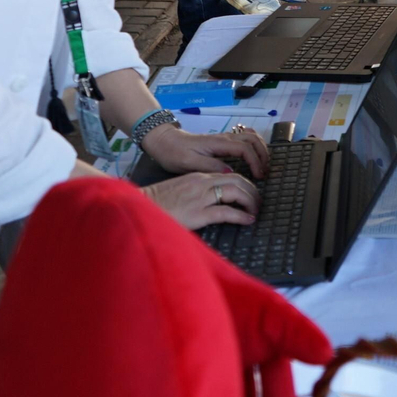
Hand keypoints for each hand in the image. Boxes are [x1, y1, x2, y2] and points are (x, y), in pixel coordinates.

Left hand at [142, 122, 270, 178]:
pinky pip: (244, 138)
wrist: (165, 142)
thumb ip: (211, 167)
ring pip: (250, 137)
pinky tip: (255, 154)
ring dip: (261, 149)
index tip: (259, 176)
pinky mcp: (222, 141)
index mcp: (218, 144)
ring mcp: (224, 138)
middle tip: (265, 172)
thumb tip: (231, 173)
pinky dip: (254, 144)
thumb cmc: (175, 154)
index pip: (245, 149)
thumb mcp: (190, 164)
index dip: (255, 162)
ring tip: (264, 165)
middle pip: (253, 140)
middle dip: (263, 155)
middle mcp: (224, 138)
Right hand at [143, 171, 260, 229]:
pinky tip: (247, 220)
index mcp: (198, 177)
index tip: (250, 195)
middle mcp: (202, 183)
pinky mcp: (198, 213)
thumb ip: (197, 192)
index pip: (230, 175)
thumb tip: (214, 202)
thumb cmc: (157, 203)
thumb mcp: (180, 191)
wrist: (138, 207)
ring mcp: (200, 197)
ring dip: (251, 202)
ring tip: (255, 211)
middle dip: (253, 191)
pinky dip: (241, 216)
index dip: (245, 185)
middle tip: (259, 203)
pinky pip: (227, 212)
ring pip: (236, 192)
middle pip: (238, 180)